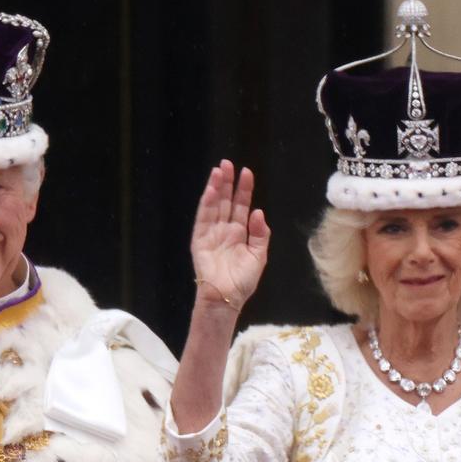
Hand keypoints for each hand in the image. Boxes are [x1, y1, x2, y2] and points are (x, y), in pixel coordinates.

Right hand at [191, 160, 270, 311]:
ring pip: (214, 206)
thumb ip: (260, 234)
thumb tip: (258, 212)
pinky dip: (207, 204)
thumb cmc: (243, 281)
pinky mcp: (199, 240)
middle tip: (228, 163)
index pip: (241, 206)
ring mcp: (211, 233)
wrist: (226, 298)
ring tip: (219, 171)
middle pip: (226, 201)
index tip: (246, 172)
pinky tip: (211, 190)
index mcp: (239, 233)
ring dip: (216, 188)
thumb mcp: (259, 256)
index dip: (243, 190)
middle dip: (228, 183)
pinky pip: (203, 219)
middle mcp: (224, 230)